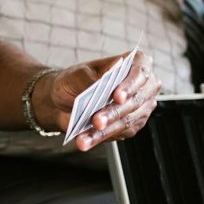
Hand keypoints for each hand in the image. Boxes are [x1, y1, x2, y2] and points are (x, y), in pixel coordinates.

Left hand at [35, 50, 160, 151]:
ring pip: (126, 121)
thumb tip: (104, 80)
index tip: (117, 96)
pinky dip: (99, 138)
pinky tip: (85, 140)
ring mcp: (139, 108)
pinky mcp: (130, 126)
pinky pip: (117, 134)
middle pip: (135, 101)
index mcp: (134, 63)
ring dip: (105, 131)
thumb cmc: (75, 80)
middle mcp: (141, 86)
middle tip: (97, 121)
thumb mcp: (78, 73)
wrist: (62, 99)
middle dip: (114, 113)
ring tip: (85, 137)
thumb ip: (92, 76)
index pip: (141, 71)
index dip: (130, 85)